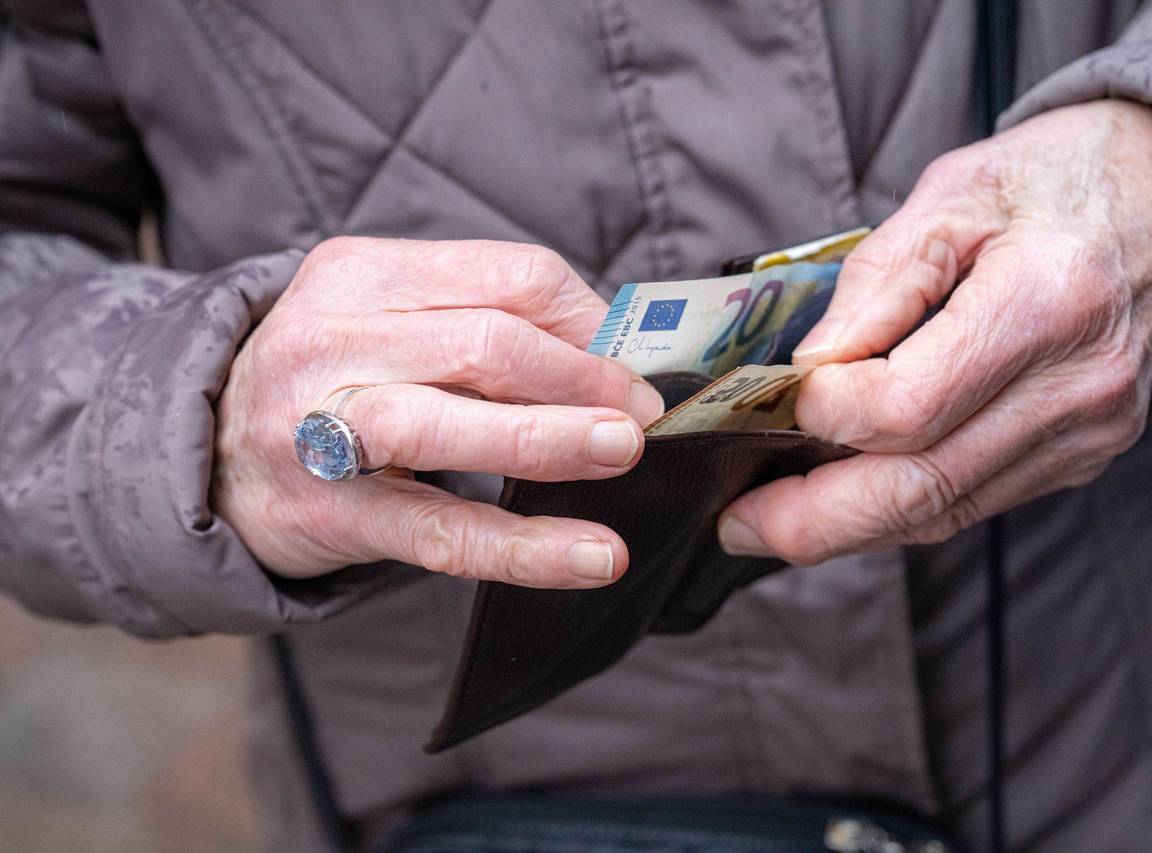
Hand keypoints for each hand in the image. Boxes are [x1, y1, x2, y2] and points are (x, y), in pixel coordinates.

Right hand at [212, 238, 664, 586]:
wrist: (203, 455)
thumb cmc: (331, 381)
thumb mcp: (386, 320)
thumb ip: (482, 320)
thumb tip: (612, 354)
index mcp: (360, 274)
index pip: (509, 277)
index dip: (589, 322)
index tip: (630, 363)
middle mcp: (331, 339)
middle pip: (487, 343)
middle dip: (583, 378)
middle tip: (642, 415)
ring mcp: (322, 427)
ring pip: (450, 423)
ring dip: (553, 437)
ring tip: (623, 452)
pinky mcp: (331, 512)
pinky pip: (441, 531)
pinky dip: (526, 548)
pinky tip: (591, 556)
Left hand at [718, 100, 1151, 562]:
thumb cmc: (1055, 182)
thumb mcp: (954, 193)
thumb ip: (878, 282)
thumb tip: (810, 368)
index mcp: (1045, 303)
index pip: (908, 409)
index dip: (826, 415)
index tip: (777, 396)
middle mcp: (1076, 388)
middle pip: (921, 489)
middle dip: (812, 520)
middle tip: (736, 522)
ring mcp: (1086, 434)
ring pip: (943, 512)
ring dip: (847, 527)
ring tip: (769, 520)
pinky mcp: (1081, 457)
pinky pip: (971, 501)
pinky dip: (899, 508)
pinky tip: (844, 499)